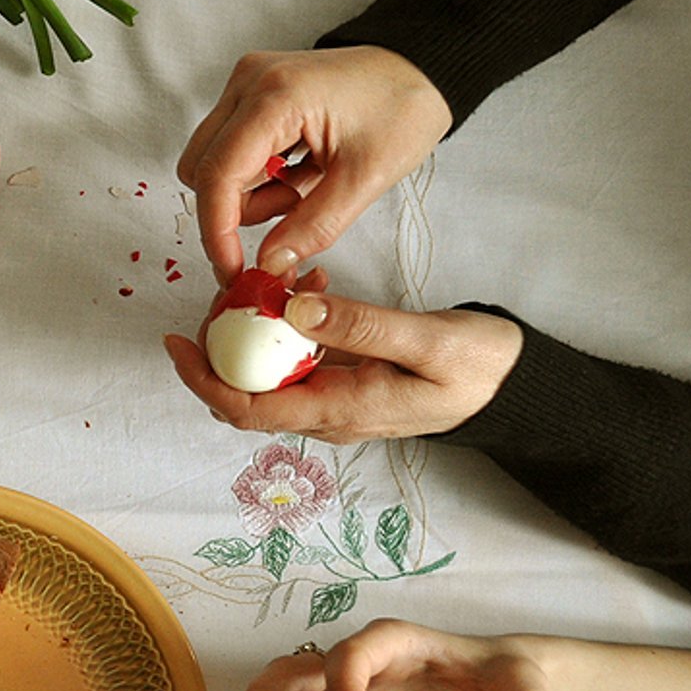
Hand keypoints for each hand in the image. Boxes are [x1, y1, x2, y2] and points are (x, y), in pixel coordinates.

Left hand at [163, 288, 523, 442]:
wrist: (515, 385)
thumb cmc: (480, 368)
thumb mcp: (428, 341)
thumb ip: (362, 326)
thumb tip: (293, 309)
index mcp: (341, 411)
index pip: (249, 408)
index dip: (203, 379)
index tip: (175, 343)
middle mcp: (328, 412)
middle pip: (246, 388)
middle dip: (222, 342)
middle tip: (228, 289)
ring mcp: (334, 397)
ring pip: (269, 369)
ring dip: (256, 325)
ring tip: (271, 279)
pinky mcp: (344, 378)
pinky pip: (299, 355)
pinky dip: (292, 320)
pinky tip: (310, 284)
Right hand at [179, 47, 452, 280]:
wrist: (420, 68)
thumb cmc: (403, 109)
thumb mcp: (366, 178)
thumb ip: (313, 227)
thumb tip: (269, 265)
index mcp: (276, 97)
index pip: (217, 174)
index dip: (217, 232)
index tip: (232, 270)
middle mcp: (248, 83)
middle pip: (202, 170)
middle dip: (237, 208)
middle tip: (292, 212)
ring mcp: (245, 85)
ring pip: (211, 163)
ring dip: (250, 193)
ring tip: (304, 184)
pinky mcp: (249, 94)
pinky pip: (228, 149)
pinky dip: (257, 175)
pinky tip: (297, 169)